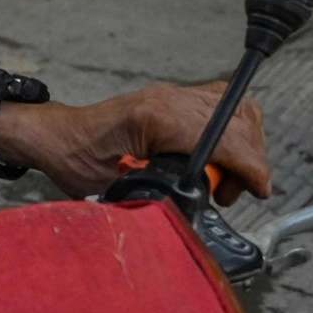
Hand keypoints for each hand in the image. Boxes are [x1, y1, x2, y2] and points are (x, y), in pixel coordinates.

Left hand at [4, 85, 269, 203]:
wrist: (53, 136)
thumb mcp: (109, 188)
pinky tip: (221, 159)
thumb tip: (189, 216)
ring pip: (235, 109)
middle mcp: (167, 99)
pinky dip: (233, 132)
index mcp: (153, 118)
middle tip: (230, 194)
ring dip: (244, 145)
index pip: (223, 135)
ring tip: (225, 181)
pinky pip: (220, 105)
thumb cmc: (72, 158)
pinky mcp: (172, 100)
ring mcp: (171, 95)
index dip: (249, 165)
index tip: (259, 190)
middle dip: (249, 161)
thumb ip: (149, 199)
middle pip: (237, 121)